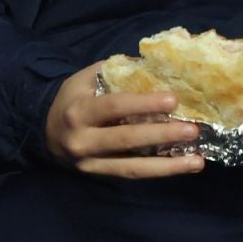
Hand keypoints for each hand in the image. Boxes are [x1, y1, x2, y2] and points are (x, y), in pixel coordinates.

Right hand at [44, 60, 204, 177]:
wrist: (45, 131)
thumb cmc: (74, 97)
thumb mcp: (87, 78)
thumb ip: (119, 73)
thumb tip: (158, 66)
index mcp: (80, 111)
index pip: (115, 107)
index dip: (144, 104)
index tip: (174, 100)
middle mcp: (83, 140)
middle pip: (126, 140)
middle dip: (162, 135)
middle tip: (193, 130)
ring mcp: (91, 163)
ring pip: (132, 167)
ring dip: (168, 166)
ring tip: (197, 161)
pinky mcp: (100, 175)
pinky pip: (131, 174)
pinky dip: (159, 171)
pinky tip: (183, 166)